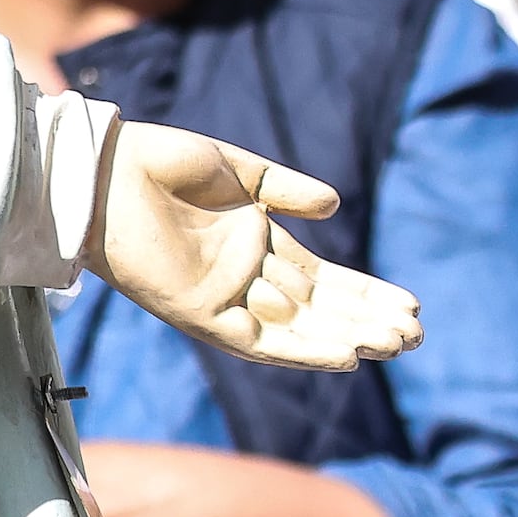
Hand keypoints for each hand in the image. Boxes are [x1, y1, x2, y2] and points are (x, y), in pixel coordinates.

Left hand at [91, 124, 420, 366]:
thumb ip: (283, 189)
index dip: (366, 294)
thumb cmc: (158, 161)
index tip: (412, 306)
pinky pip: (257, 342)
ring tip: (392, 344)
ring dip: (344, 339)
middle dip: (365, 321)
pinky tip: (343, 355)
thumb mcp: (237, 171)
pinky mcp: (199, 313)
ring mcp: (224, 296)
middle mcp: (245, 276)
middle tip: (415, 334)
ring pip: (297, 330)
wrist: (102, 168)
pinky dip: (299, 350)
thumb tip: (333, 208)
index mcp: (258, 242)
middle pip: (319, 310)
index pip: (325, 280)